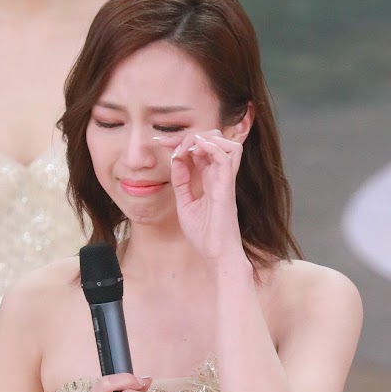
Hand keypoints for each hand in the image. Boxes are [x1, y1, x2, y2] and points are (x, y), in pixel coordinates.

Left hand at [170, 129, 245, 265]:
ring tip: (188, 145)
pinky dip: (212, 147)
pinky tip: (196, 147)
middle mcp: (221, 177)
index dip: (183, 142)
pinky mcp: (227, 188)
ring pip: (228, 145)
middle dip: (193, 136)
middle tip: (171, 143)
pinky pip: (226, 158)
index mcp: (212, 180)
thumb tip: (176, 160)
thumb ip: (182, 182)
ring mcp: (225, 181)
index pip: (202, 150)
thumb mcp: (185, 203)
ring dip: (207, 139)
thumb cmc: (205, 235)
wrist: (216, 255)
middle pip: (216, 142)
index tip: (163, 143)